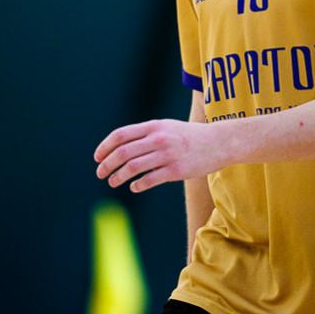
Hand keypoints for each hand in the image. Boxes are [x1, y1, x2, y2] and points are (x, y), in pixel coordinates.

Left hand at [93, 119, 225, 192]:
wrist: (218, 142)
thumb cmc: (188, 136)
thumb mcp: (166, 127)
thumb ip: (145, 134)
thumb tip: (120, 146)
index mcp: (153, 126)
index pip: (121, 135)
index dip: (105, 147)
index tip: (97, 157)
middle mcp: (158, 139)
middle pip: (123, 152)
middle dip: (107, 164)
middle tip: (100, 173)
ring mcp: (167, 155)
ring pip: (133, 167)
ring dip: (118, 177)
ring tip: (113, 182)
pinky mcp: (175, 171)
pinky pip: (149, 180)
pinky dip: (137, 185)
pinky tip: (134, 187)